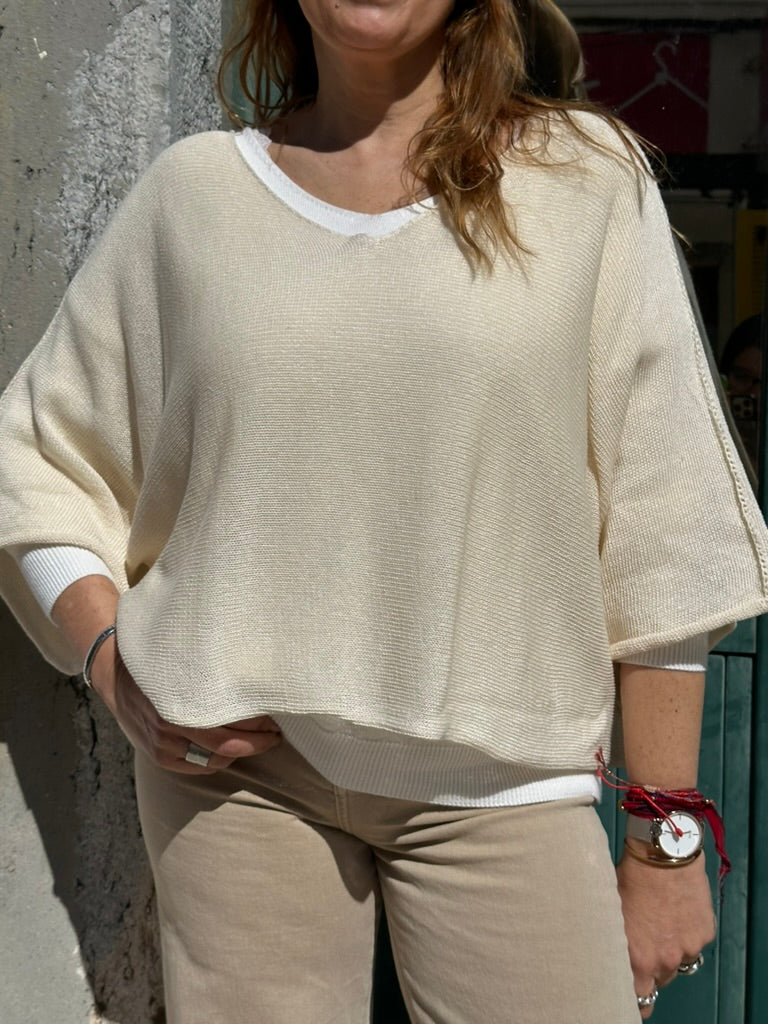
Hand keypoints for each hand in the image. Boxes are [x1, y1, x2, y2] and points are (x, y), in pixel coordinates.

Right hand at [90, 638, 280, 773]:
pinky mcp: (159, 758)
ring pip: (214, 761)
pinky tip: (231, 749)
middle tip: (275, 732)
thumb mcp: (182, 660)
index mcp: (178, 700)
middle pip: (226, 746)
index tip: (275, 714)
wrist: (114, 675)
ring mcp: (163, 746)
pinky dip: (218, 761)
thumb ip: (211, 673)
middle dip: (257, 741)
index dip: (257, 722)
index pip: (229, 722)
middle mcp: (169, 726)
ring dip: (239, 752)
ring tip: (258, 739)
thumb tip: (254, 673)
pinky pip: (198, 769)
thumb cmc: (157, 663)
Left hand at [616, 843, 715, 1018]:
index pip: (639, 997)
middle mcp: (665, 959)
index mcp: (638, 957)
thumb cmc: (631, 877)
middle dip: (652, 968)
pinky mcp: (704, 933)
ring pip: (679, 963)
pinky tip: (675, 911)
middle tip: (645, 944)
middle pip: (660, 979)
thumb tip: (611, 957)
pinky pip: (694, 943)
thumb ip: (616, 943)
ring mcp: (688, 947)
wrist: (662, 854)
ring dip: (671, 951)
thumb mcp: (613, 912)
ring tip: (660, 922)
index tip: (632, 992)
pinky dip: (686, 933)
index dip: (635, 995)